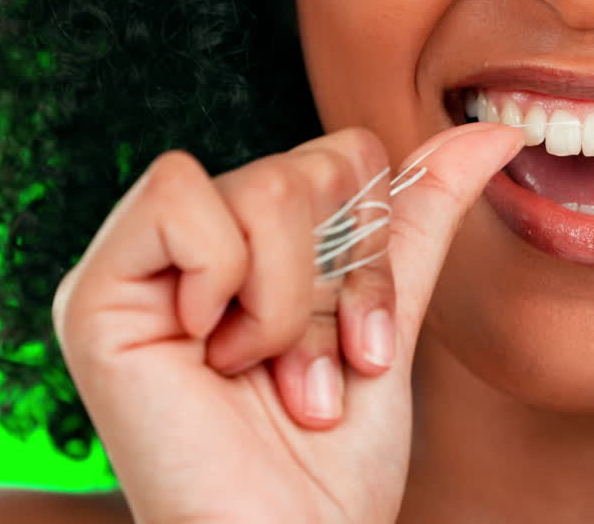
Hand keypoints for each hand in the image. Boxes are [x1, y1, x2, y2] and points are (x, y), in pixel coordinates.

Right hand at [53, 123, 522, 523]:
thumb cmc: (334, 460)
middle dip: (341, 285)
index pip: (342, 161)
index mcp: (254, 249)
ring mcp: (143, 268)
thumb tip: (494, 133)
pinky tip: (218, 354)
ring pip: (265, 186)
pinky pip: (180, 195)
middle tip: (318, 371)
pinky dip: (235, 284)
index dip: (375, 248)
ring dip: (297, 305)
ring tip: (276, 378)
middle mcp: (194, 249)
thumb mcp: (385, 320)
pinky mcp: (98, 293)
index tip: (367, 346)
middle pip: (309, 167)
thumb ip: (420, 222)